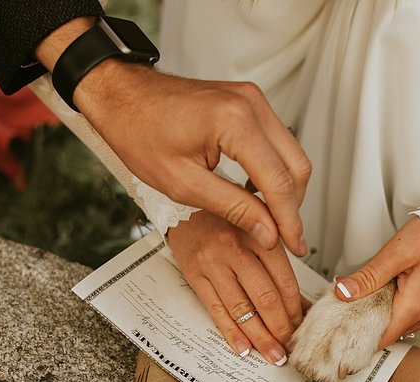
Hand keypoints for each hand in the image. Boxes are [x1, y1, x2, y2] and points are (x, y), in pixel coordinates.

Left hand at [34, 18, 310, 254]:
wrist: (123, 97)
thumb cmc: (139, 131)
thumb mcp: (183, 183)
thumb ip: (233, 208)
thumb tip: (267, 231)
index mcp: (234, 122)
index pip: (279, 182)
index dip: (289, 220)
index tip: (294, 245)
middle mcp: (251, 105)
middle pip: (296, 167)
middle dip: (293, 207)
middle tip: (284, 238)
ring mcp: (253, 100)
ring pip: (292, 154)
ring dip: (285, 190)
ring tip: (269, 220)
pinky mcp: (249, 103)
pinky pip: (278, 142)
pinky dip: (274, 171)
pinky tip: (257, 193)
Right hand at [167, 210, 302, 364]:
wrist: (184, 206)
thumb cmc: (226, 218)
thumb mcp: (259, 227)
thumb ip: (280, 261)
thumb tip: (300, 302)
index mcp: (258, 234)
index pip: (284, 280)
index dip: (295, 309)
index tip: (301, 325)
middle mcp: (235, 248)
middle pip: (265, 298)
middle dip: (281, 328)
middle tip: (290, 346)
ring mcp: (213, 263)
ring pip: (242, 309)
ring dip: (260, 337)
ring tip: (273, 354)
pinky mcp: (194, 275)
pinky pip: (215, 310)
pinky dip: (231, 332)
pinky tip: (243, 348)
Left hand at [332, 217, 419, 347]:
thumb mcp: (397, 252)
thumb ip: (368, 277)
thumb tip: (343, 293)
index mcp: (415, 308)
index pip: (379, 340)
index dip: (357, 333)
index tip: (341, 321)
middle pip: (386, 332)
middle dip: (366, 317)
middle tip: (350, 294)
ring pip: (397, 323)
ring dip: (381, 309)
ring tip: (371, 286)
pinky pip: (409, 314)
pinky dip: (395, 304)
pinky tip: (389, 285)